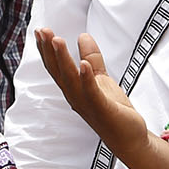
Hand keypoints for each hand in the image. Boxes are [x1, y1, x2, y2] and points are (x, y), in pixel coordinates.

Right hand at [36, 30, 156, 161]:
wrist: (128, 138)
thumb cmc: (112, 110)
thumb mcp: (100, 78)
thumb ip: (91, 57)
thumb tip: (82, 36)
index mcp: (73, 89)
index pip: (55, 67)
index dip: (46, 49)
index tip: (39, 31)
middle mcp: (75, 97)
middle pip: (58, 71)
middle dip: (49, 50)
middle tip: (42, 30)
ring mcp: (86, 104)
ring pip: (70, 79)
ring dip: (63, 59)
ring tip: (57, 40)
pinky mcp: (102, 109)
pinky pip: (91, 92)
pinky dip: (87, 78)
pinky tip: (84, 64)